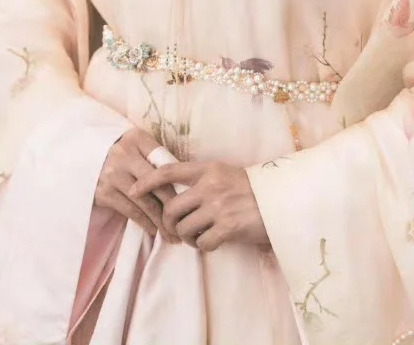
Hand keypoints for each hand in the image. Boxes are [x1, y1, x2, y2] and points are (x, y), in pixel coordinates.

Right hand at [95, 129, 179, 240]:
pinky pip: (131, 211)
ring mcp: (112, 174)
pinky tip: (154, 230)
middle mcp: (124, 154)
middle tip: (183, 223)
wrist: (84, 157)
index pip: (164, 162)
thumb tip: (183, 183)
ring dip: (160, 221)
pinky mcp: (104, 192)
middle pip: (156, 184)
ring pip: (144, 202)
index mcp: (137, 138)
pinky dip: (145, 223)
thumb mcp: (138, 145)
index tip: (190, 201)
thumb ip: (157, 157)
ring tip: (171, 234)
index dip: (179, 184)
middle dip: (172, 207)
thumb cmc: (122, 152)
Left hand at [131, 160, 269, 252]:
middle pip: (171, 207)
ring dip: (186, 237)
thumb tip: (175, 194)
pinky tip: (212, 241)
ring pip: (184, 227)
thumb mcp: (225, 174)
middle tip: (175, 229)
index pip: (169, 170)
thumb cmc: (251, 188)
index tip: (133, 190)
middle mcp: (210, 186)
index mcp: (208, 169)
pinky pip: (201, 242)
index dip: (148, 181)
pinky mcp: (227, 228)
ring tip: (196, 237)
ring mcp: (218, 207)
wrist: (279, 200)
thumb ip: (202, 180)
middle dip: (168, 223)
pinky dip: (203, 246)